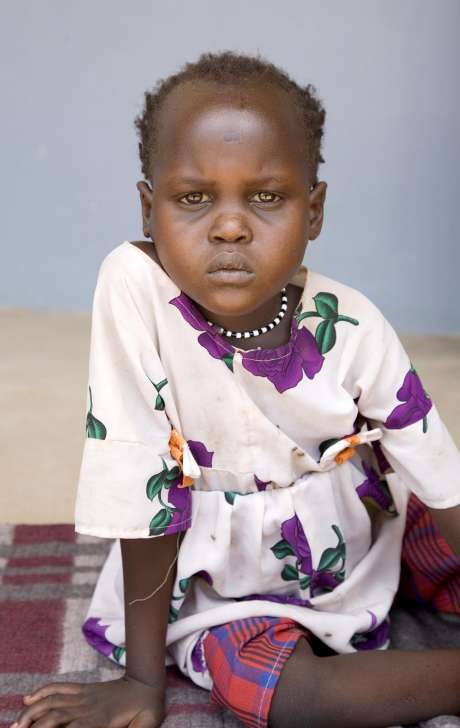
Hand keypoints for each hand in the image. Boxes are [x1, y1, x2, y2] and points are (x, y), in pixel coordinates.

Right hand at [12, 674, 165, 727]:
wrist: (148, 684)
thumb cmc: (147, 712)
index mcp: (99, 723)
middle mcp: (87, 708)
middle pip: (54, 717)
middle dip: (34, 726)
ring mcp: (84, 696)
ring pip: (52, 701)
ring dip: (32, 711)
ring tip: (16, 724)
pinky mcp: (84, 688)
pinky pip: (61, 686)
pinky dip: (44, 690)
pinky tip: (29, 697)